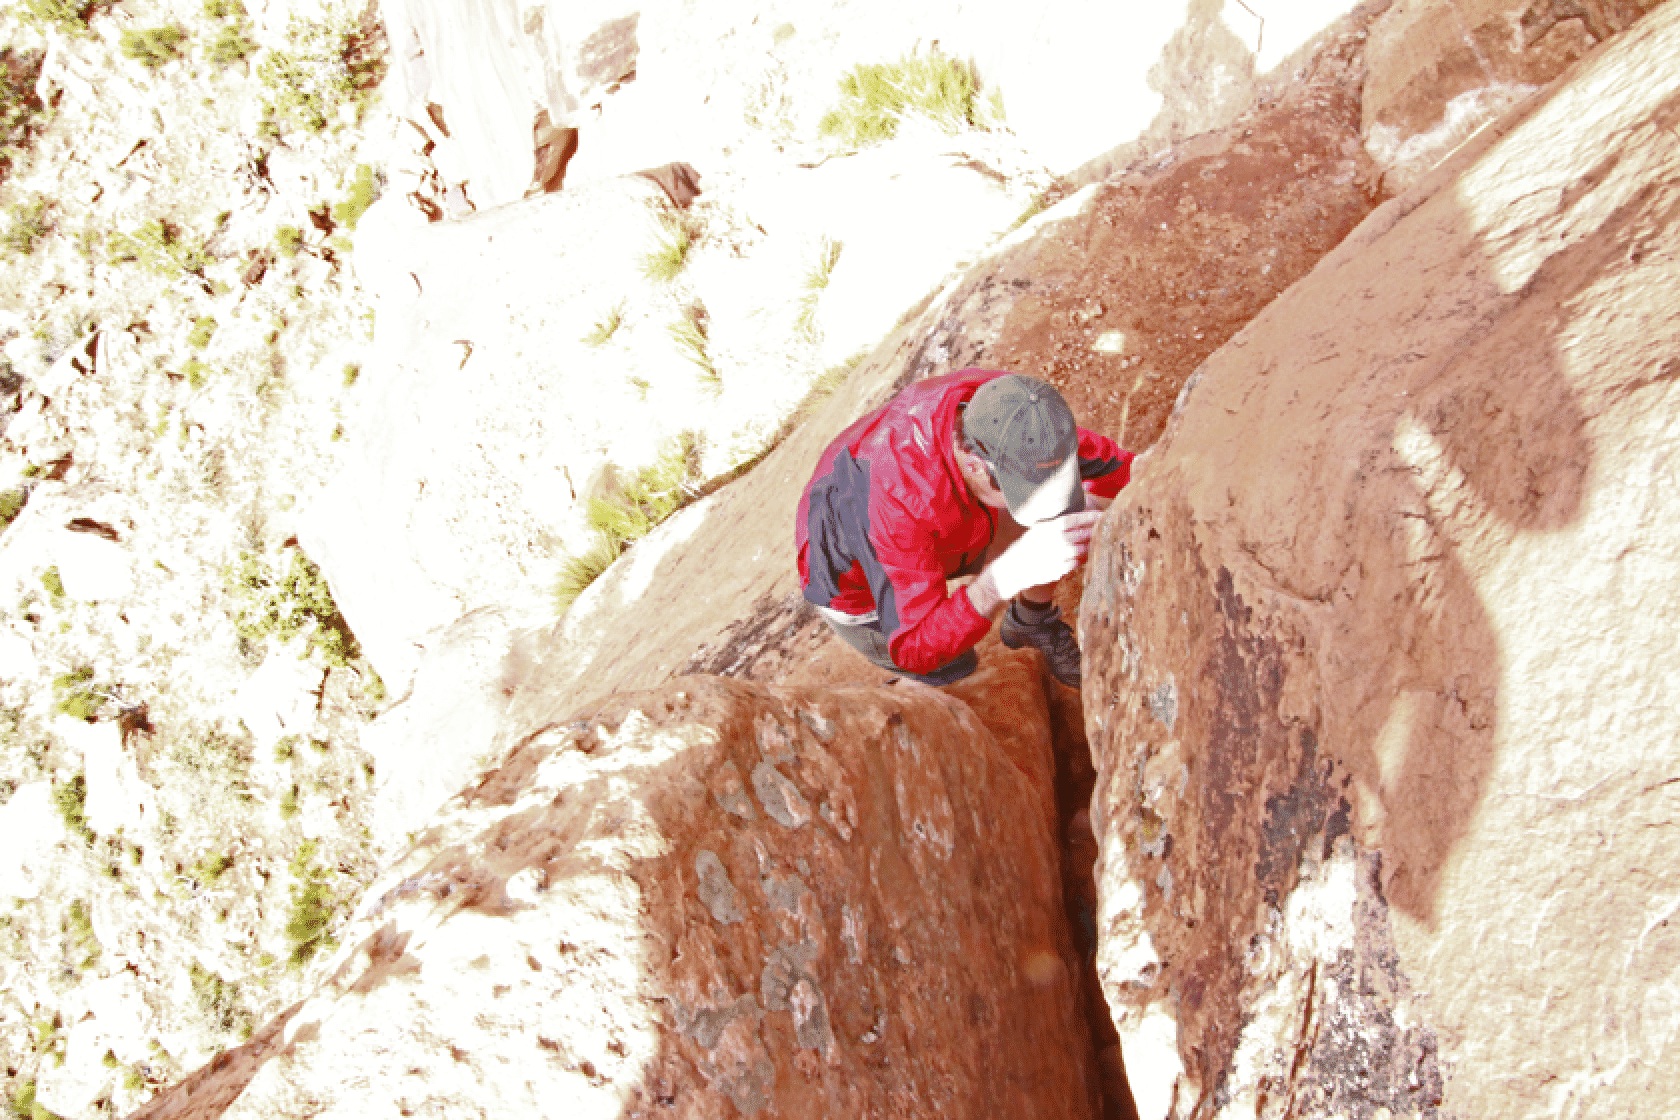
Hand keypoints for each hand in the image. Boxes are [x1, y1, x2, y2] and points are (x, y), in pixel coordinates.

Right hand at [988, 510, 1102, 600]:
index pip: (1074, 519)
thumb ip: (1053, 525)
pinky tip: (1082, 556)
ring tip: (1096, 541)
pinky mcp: (1059, 569)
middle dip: (1094, 530)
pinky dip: (1081, 558)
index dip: (1089, 517)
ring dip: (1090, 545)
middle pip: (1082, 534)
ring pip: (1082, 549)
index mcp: (1048, 528)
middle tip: (1104, 527)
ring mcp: (1057, 556)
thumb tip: (1074, 520)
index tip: (1101, 514)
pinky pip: (1076, 562)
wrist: (1013, 569)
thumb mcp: (1036, 531)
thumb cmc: (1024, 548)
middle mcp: (1054, 541)